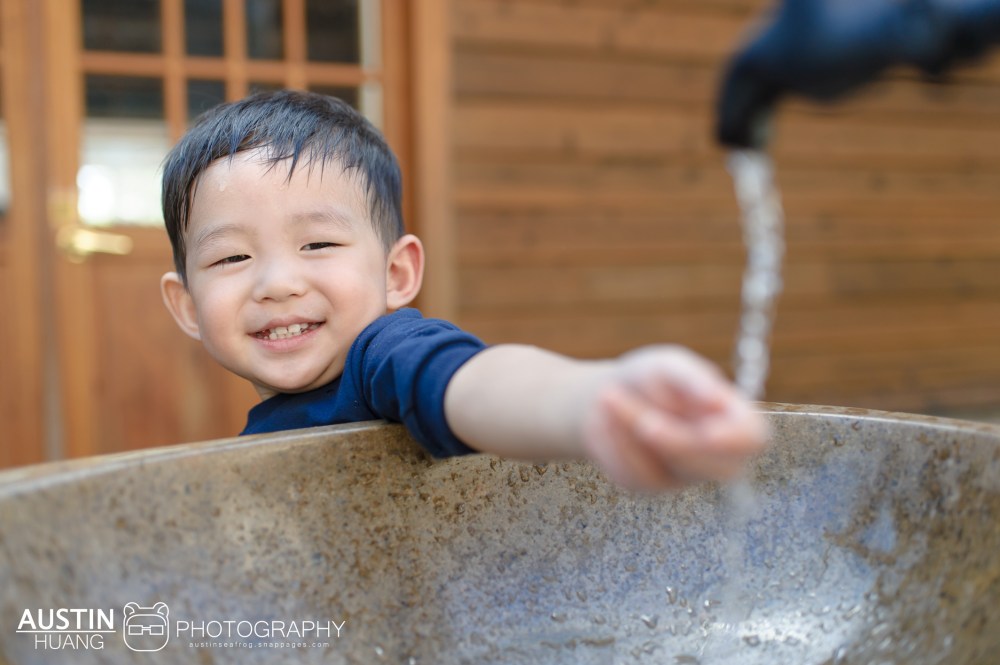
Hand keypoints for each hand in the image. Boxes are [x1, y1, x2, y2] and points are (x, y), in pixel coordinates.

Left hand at [580, 346, 767, 490]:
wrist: (608, 394)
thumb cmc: (650, 377)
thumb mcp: (668, 364)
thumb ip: (693, 379)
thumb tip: (717, 399)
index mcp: (732, 418)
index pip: (753, 438)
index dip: (736, 440)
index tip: (708, 431)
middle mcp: (716, 455)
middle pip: (716, 466)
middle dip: (671, 437)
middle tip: (626, 400)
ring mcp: (684, 476)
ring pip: (668, 471)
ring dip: (630, 430)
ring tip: (607, 396)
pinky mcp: (650, 485)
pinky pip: (635, 475)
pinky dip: (613, 443)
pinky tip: (604, 419)